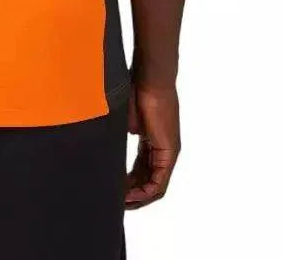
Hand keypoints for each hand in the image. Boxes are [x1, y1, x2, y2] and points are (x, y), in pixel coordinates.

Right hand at [125, 85, 180, 208]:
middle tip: (115, 201)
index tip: (113, 189)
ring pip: (154, 186)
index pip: (140, 170)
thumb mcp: (127, 120)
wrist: (150, 79)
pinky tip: (130, 197)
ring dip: (137, 198)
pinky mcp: (169, 153)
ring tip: (120, 203)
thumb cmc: (137, 91)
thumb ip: (124, 137)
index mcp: (151, 141)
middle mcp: (162, 151)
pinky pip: (159, 182)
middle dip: (131, 195)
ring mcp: (168, 153)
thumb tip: (113, 148)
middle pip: (148, 182)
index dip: (127, 183)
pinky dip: (144, 193)